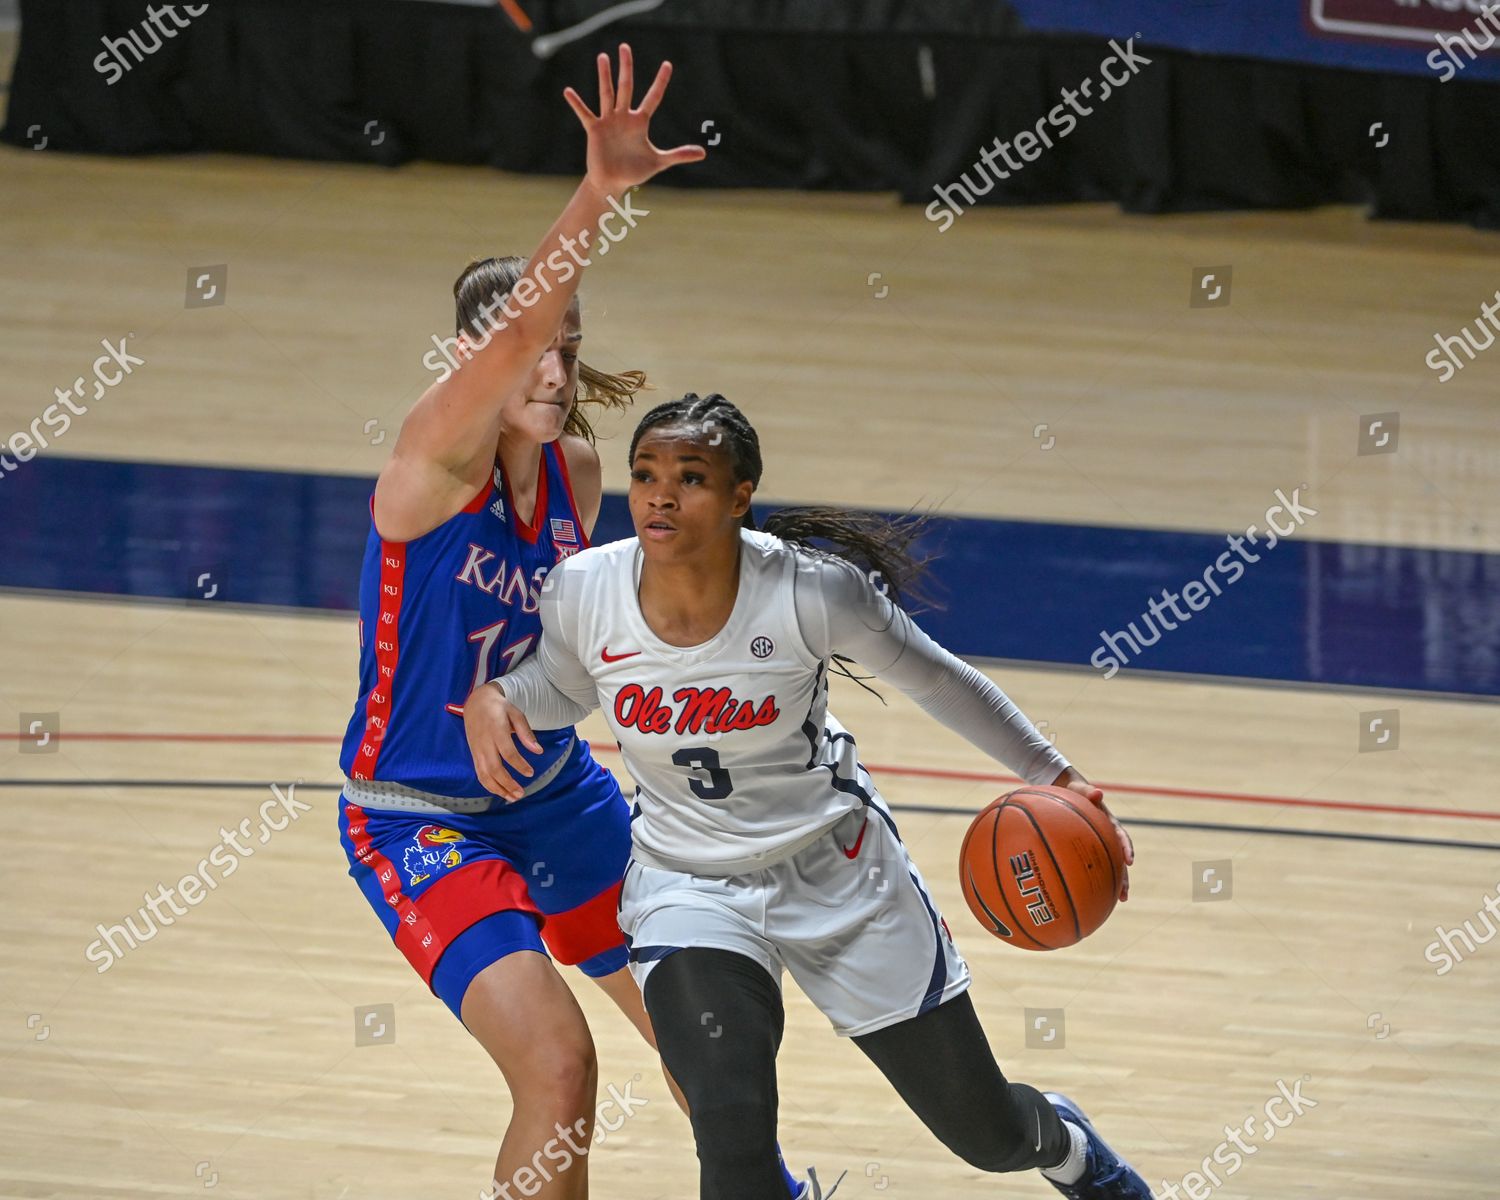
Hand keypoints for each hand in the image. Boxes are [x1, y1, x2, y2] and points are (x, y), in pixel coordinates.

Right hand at [463, 681, 542, 801]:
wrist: (476, 702)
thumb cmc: (500, 708)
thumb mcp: (516, 714)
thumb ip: (526, 733)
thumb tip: (538, 751)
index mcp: (496, 730)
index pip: (507, 752)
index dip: (519, 765)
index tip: (530, 773)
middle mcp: (484, 742)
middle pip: (494, 768)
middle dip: (508, 784)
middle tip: (521, 794)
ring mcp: (477, 749)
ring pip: (484, 774)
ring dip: (498, 789)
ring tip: (512, 798)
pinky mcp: (473, 754)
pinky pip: (480, 773)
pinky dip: (489, 786)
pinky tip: (501, 792)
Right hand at [564, 44, 705, 196]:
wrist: (613, 182)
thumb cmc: (635, 170)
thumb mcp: (659, 161)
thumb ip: (679, 155)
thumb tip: (703, 153)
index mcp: (640, 122)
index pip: (653, 97)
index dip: (660, 82)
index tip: (667, 64)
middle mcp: (624, 116)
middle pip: (626, 86)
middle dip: (626, 67)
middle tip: (625, 47)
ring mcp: (609, 121)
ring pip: (607, 94)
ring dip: (604, 76)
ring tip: (603, 57)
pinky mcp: (595, 130)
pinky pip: (585, 114)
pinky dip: (577, 103)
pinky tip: (568, 91)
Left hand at [1052, 767, 1132, 901]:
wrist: (1067, 792)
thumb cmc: (1074, 791)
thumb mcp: (1080, 789)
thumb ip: (1088, 791)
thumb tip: (1098, 792)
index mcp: (1108, 822)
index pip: (1121, 837)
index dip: (1126, 849)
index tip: (1129, 861)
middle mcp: (1107, 836)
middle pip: (1119, 859)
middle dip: (1124, 877)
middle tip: (1125, 895)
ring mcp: (1098, 843)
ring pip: (1109, 865)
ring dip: (1115, 882)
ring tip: (1118, 901)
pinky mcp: (1088, 849)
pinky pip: (1093, 865)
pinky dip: (1095, 878)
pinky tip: (1090, 893)